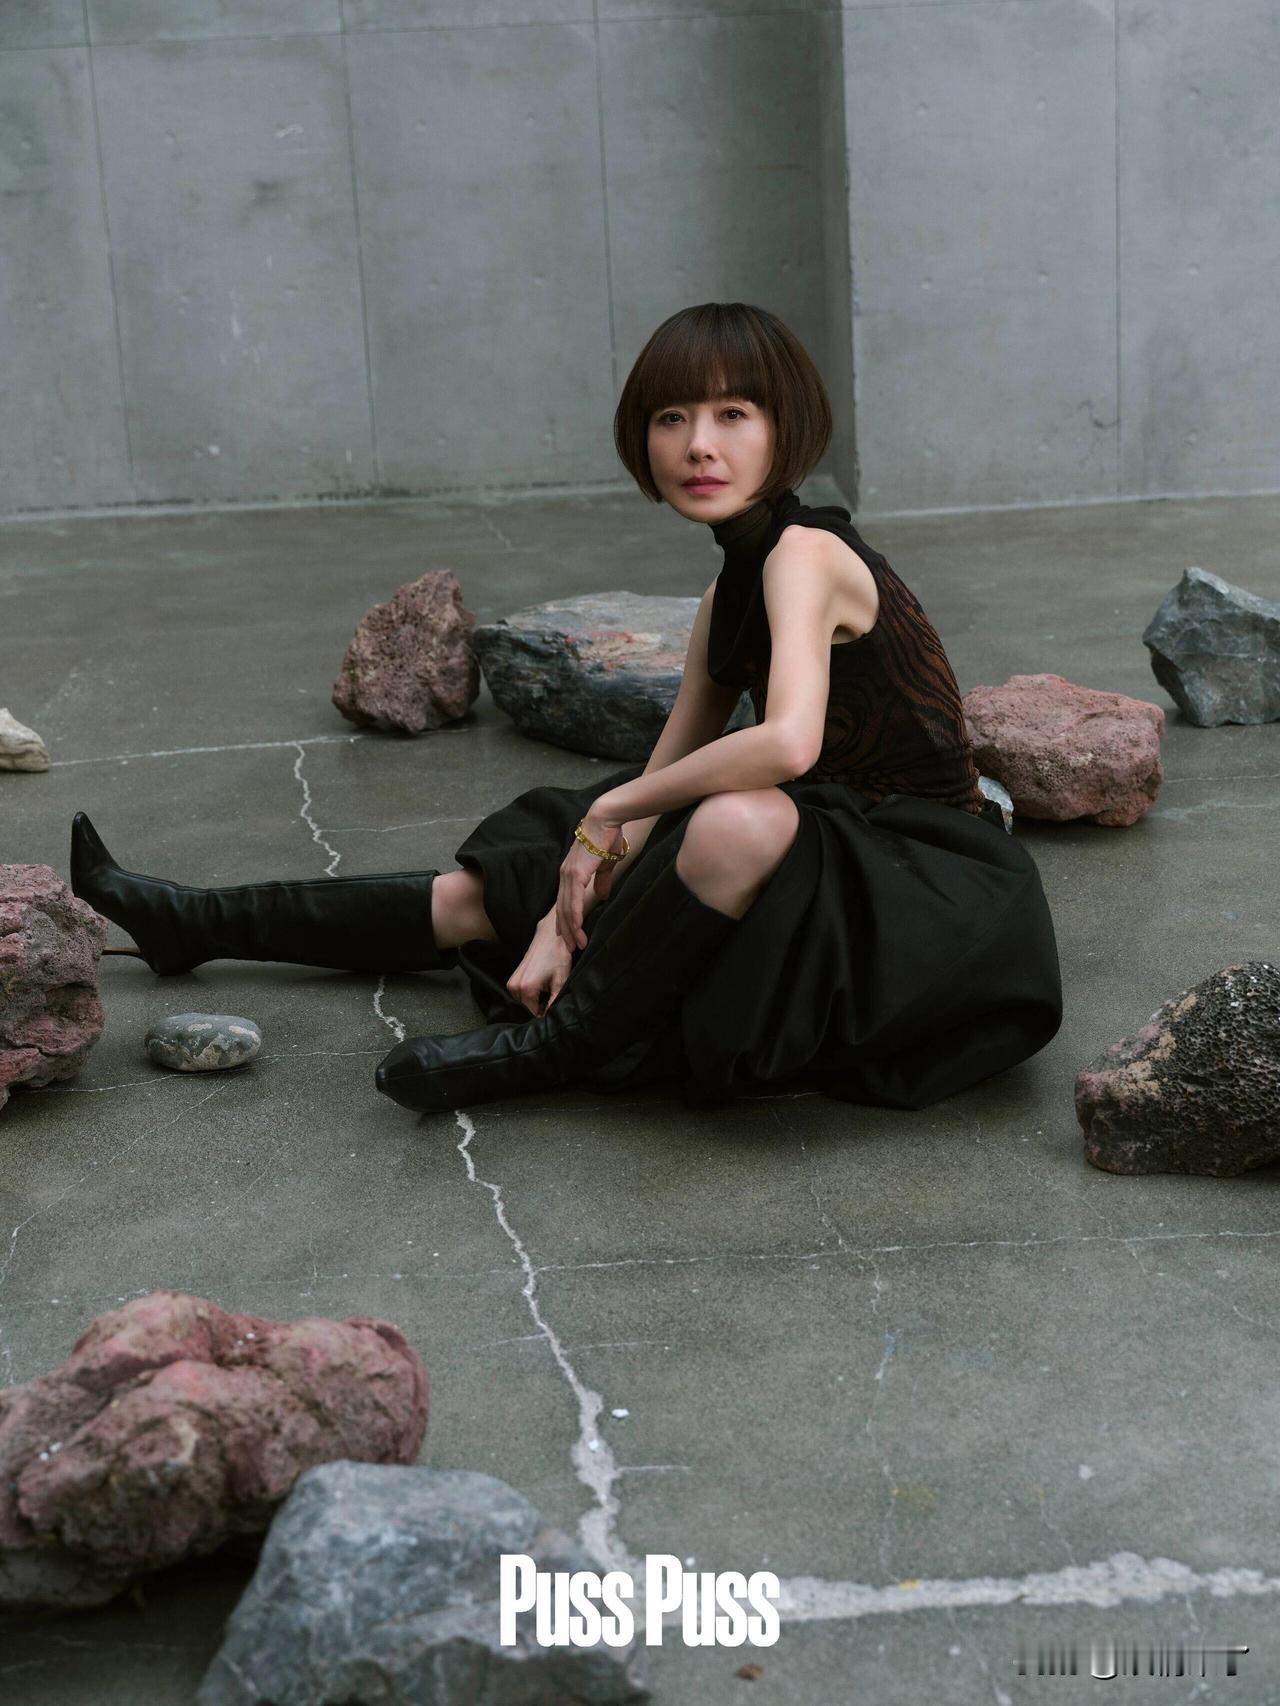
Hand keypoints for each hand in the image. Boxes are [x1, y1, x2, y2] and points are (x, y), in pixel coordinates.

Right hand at [506, 913, 574, 1017]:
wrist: (551, 936)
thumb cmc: (558, 956)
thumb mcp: (560, 981)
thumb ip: (554, 1002)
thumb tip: (551, 1016)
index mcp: (526, 988)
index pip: (535, 1012)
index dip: (546, 1013)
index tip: (555, 1007)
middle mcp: (515, 985)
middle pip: (528, 1007)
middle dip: (540, 1005)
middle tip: (552, 995)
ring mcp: (512, 981)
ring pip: (524, 1000)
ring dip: (535, 998)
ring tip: (547, 988)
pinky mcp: (513, 976)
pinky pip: (521, 993)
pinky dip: (530, 992)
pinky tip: (541, 984)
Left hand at [555, 812, 622, 950]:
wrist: (604, 820)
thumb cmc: (606, 838)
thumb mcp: (605, 864)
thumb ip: (601, 880)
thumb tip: (601, 896)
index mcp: (570, 873)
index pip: (565, 901)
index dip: (566, 920)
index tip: (568, 935)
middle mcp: (565, 875)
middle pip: (562, 909)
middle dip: (566, 930)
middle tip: (570, 948)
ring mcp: (568, 875)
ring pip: (567, 909)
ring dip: (571, 929)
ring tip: (576, 945)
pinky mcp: (576, 874)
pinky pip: (574, 901)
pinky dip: (575, 917)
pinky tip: (577, 929)